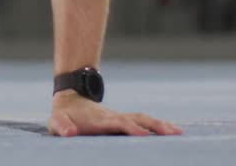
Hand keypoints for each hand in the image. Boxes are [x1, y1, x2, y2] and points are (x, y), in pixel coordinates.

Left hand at [48, 91, 181, 136]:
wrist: (70, 100)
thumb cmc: (63, 116)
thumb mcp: (57, 121)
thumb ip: (62, 126)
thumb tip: (69, 134)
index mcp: (100, 119)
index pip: (118, 122)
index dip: (130, 127)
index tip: (143, 135)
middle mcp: (114, 116)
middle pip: (138, 118)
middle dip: (154, 125)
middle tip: (173, 132)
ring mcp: (120, 117)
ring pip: (144, 118)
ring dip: (161, 124)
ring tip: (179, 132)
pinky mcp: (124, 121)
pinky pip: (144, 122)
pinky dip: (158, 125)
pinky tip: (173, 131)